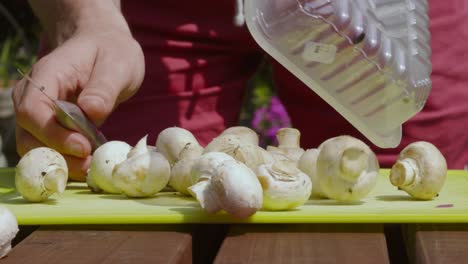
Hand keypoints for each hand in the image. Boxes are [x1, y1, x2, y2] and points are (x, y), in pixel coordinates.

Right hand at [13, 29, 144, 180]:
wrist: (104, 47)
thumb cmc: (111, 52)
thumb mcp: (117, 64)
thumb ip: (104, 87)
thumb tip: (91, 111)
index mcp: (47, 75)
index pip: (33, 111)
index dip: (54, 134)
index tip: (84, 147)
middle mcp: (32, 95)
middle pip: (28, 135)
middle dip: (58, 155)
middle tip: (89, 166)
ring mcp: (37, 112)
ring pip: (35, 147)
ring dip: (60, 163)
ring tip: (89, 169)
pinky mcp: (48, 125)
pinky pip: (48, 148)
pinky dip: (64, 160)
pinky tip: (86, 165)